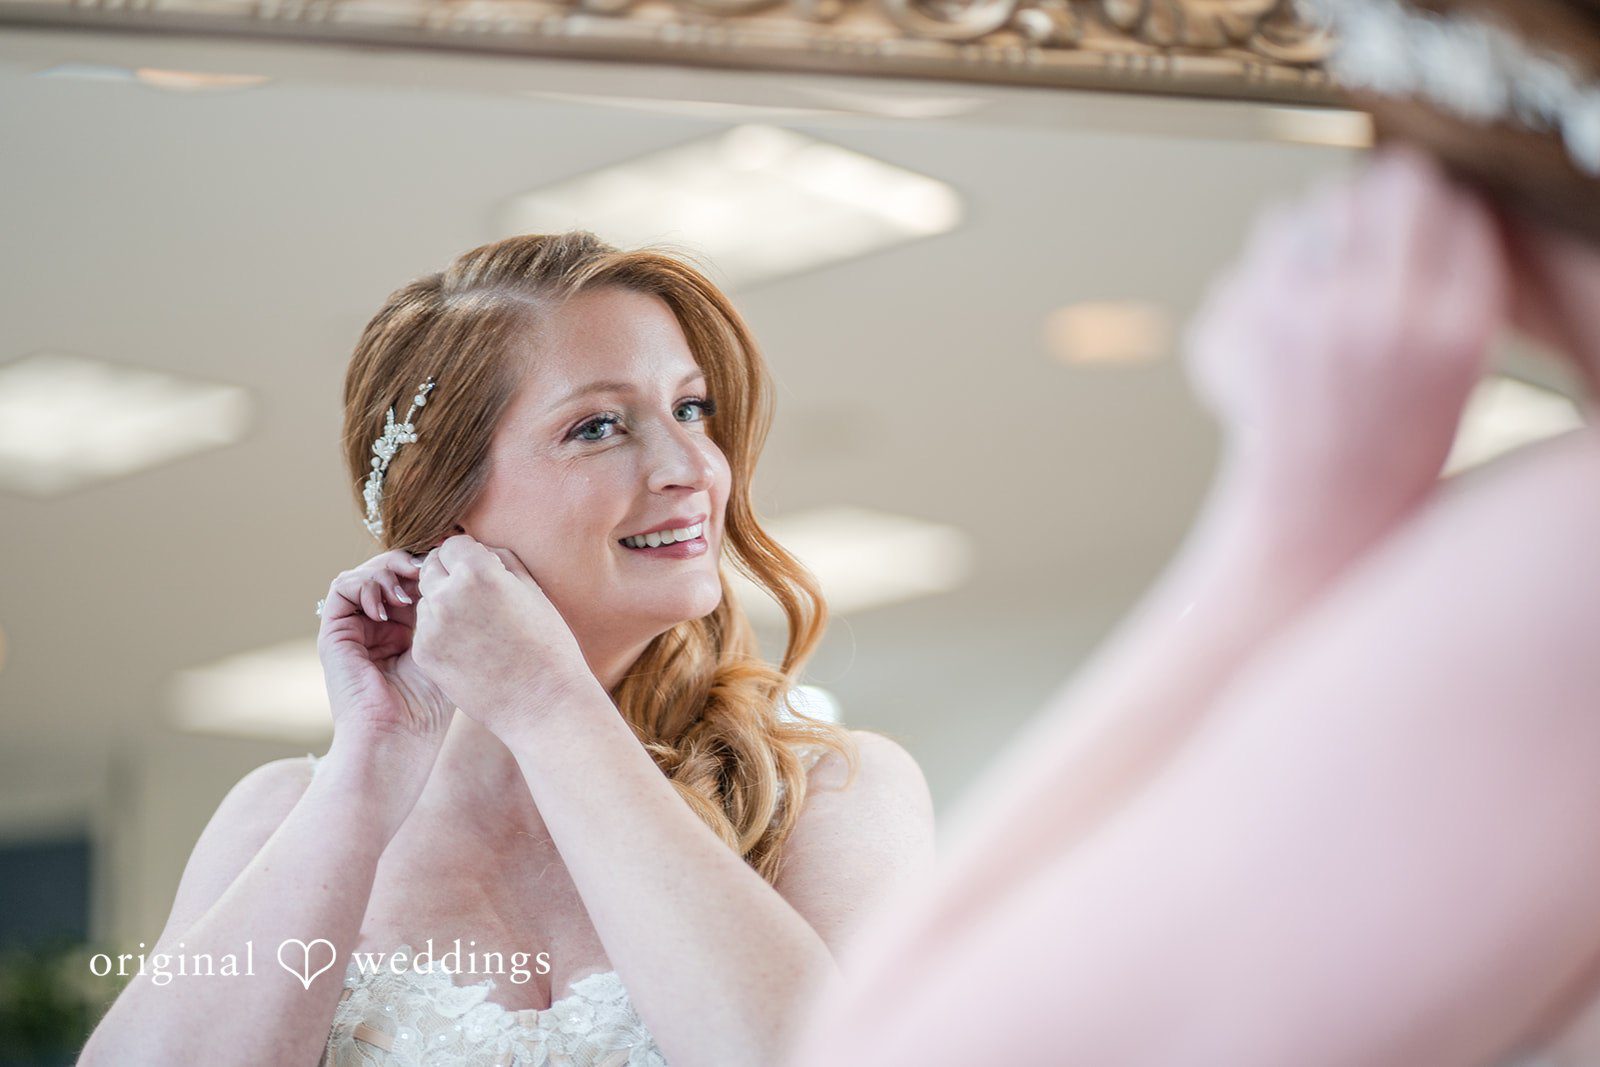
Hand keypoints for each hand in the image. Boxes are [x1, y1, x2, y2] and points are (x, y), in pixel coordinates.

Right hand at [317, 549, 454, 750]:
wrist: (397, 737)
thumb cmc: (430, 704)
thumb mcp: (443, 645)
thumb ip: (439, 606)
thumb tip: (441, 566)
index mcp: (405, 631)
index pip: (411, 582)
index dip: (427, 568)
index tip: (446, 568)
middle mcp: (378, 627)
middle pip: (387, 573)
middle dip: (407, 564)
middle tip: (425, 569)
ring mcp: (355, 629)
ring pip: (364, 574)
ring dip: (386, 572)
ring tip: (407, 593)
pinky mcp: (334, 633)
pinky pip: (341, 587)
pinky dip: (363, 584)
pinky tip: (386, 608)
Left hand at [410, 534, 594, 735]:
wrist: (542, 702)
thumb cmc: (547, 645)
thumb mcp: (532, 590)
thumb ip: (500, 560)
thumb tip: (476, 549)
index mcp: (478, 572)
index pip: (453, 544)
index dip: (469, 555)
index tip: (484, 572)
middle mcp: (447, 595)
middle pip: (431, 567)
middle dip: (450, 575)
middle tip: (477, 598)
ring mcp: (431, 627)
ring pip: (426, 600)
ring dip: (443, 604)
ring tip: (478, 629)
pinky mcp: (424, 655)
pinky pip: (425, 630)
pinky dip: (441, 634)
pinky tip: (470, 649)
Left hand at [1183, 144, 1508, 503]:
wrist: (1321, 516)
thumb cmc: (1394, 441)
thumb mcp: (1458, 369)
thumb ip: (1445, 283)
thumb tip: (1407, 184)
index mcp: (1461, 327)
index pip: (1459, 210)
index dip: (1431, 203)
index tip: (1414, 217)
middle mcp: (1395, 315)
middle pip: (1386, 190)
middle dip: (1369, 198)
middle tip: (1359, 222)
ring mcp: (1320, 319)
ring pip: (1308, 212)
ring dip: (1305, 231)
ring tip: (1312, 275)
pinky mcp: (1256, 329)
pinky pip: (1257, 256)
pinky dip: (1262, 274)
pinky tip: (1273, 312)